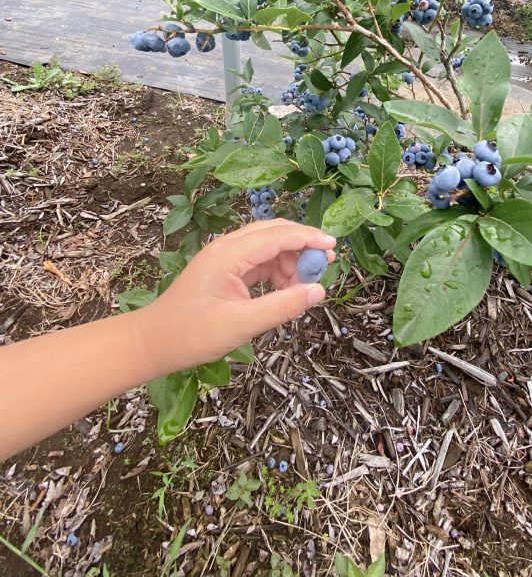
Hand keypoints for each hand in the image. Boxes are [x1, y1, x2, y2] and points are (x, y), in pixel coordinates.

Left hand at [137, 220, 335, 372]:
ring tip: (305, 286)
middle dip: (302, 245)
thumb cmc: (191, 334)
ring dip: (290, 261)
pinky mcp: (225, 270)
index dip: (308, 238)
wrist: (152, 343)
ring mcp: (224, 258)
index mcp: (228, 254)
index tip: (333, 247)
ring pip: (267, 247)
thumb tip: (318, 291)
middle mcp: (227, 248)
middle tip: (326, 263)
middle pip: (273, 232)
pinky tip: (286, 289)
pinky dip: (277, 271)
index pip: (276, 235)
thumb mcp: (241, 324)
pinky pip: (259, 261)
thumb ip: (282, 306)